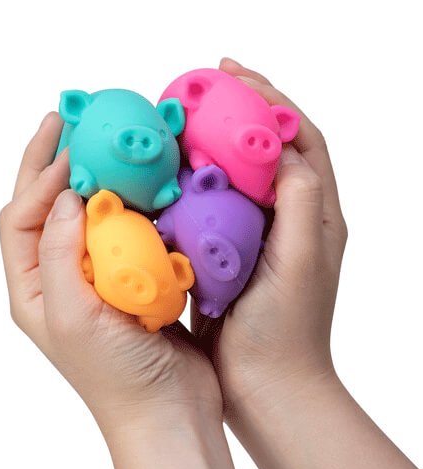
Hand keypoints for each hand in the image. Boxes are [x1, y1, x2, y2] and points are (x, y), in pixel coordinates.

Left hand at [0, 112, 242, 468]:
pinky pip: (127, 230)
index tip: (69, 146)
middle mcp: (62, 277)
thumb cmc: (118, 379)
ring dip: (98, 178)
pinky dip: (134, 204)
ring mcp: (100, 275)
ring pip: (90, 213)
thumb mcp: (74, 317)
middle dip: (55, 161)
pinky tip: (147, 186)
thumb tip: (68, 196)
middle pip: (48, 206)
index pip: (21, 216)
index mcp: (34, 287)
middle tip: (71, 119)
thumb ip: (62, 254)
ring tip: (109, 144)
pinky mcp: (135, 277)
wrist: (170, 410)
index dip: (39, 177)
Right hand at [190, 58, 421, 468]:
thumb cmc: (286, 331)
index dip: (271, 99)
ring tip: (177, 127)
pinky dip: (190, 188)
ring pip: (232, 178)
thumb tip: (284, 148)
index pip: (299, 139)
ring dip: (208, 148)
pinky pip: (209, 209)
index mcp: (313, 214)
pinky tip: (165, 180)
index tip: (234, 73)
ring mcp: (254, 236)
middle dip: (234, 114)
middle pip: (263, 150)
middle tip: (197, 91)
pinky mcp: (227, 254)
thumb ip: (300, 202)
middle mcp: (286, 219)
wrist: (265, 383)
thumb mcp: (303, 262)